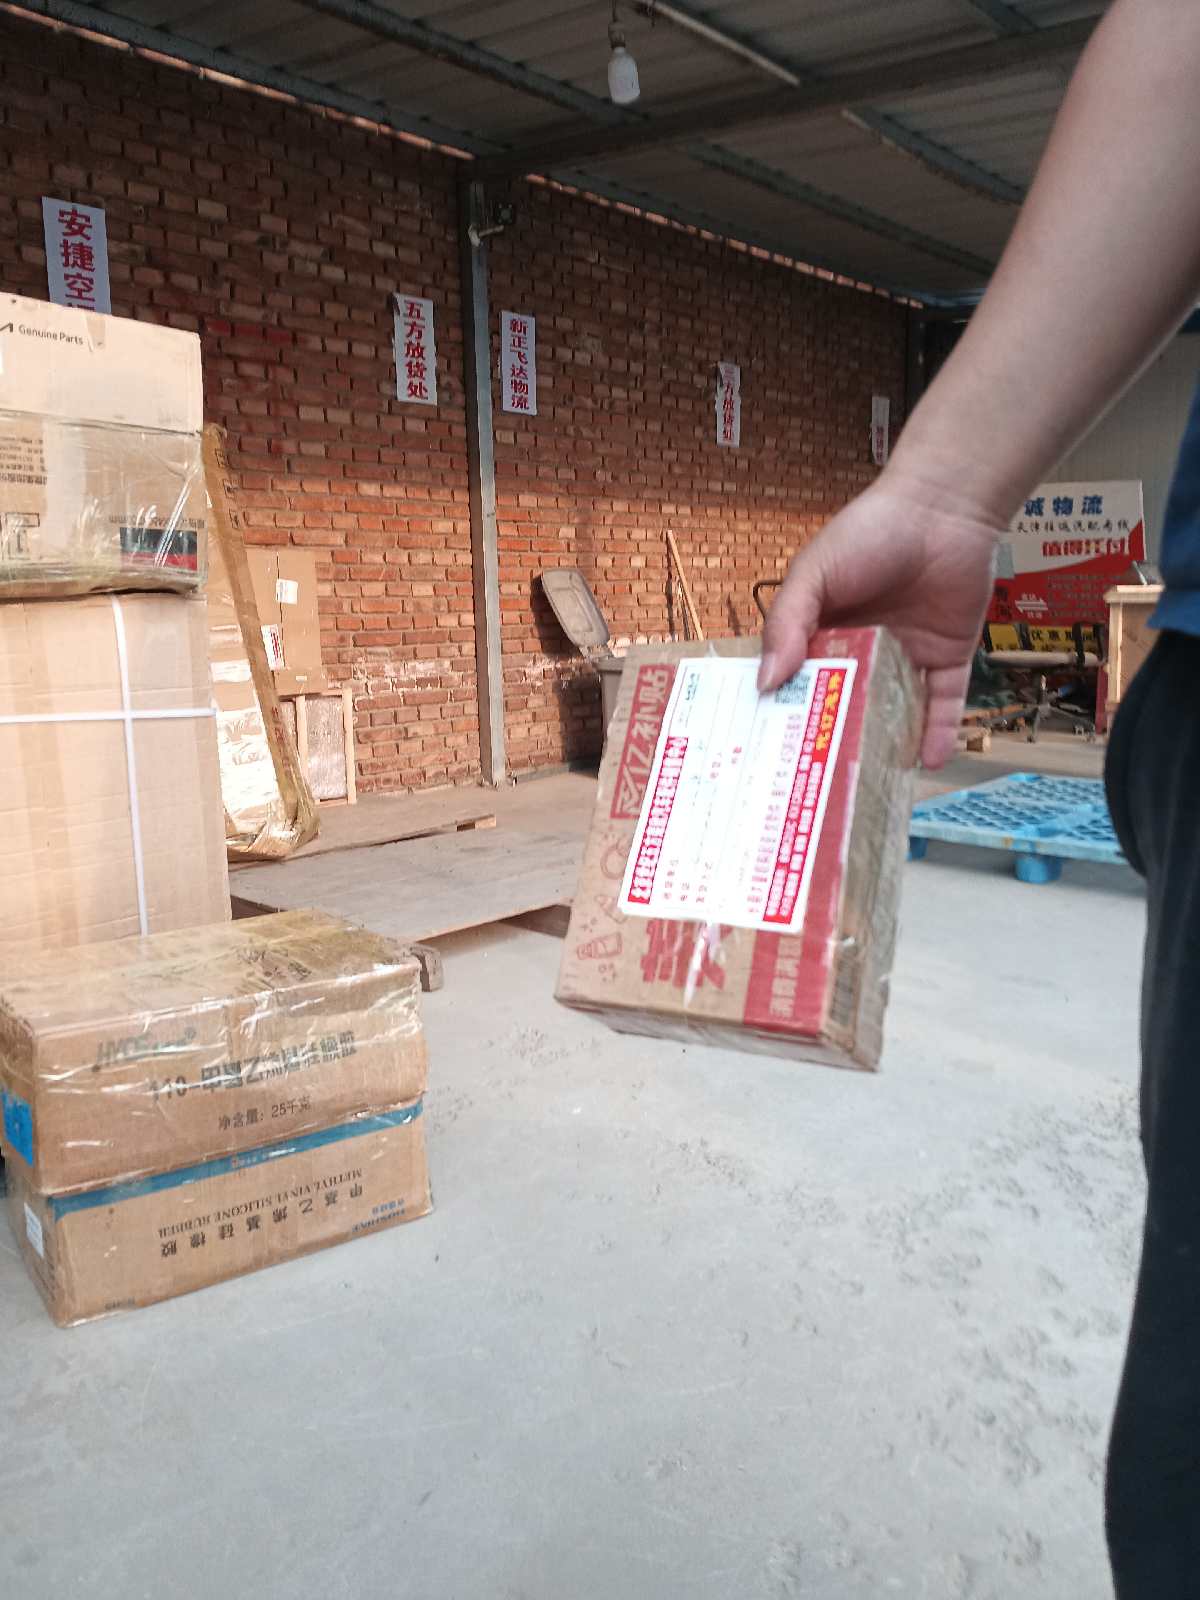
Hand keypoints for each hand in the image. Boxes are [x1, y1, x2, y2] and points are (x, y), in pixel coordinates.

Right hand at [759, 473, 1004, 768]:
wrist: (944, 508)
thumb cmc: (868, 532)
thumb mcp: (813, 573)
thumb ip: (787, 623)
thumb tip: (765, 683)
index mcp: (822, 634)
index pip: (797, 684)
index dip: (782, 716)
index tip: (762, 754)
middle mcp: (861, 654)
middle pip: (844, 709)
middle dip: (830, 745)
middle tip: (809, 788)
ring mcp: (905, 660)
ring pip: (893, 716)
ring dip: (883, 749)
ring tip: (865, 789)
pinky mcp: (947, 661)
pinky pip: (943, 706)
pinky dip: (938, 734)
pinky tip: (925, 761)